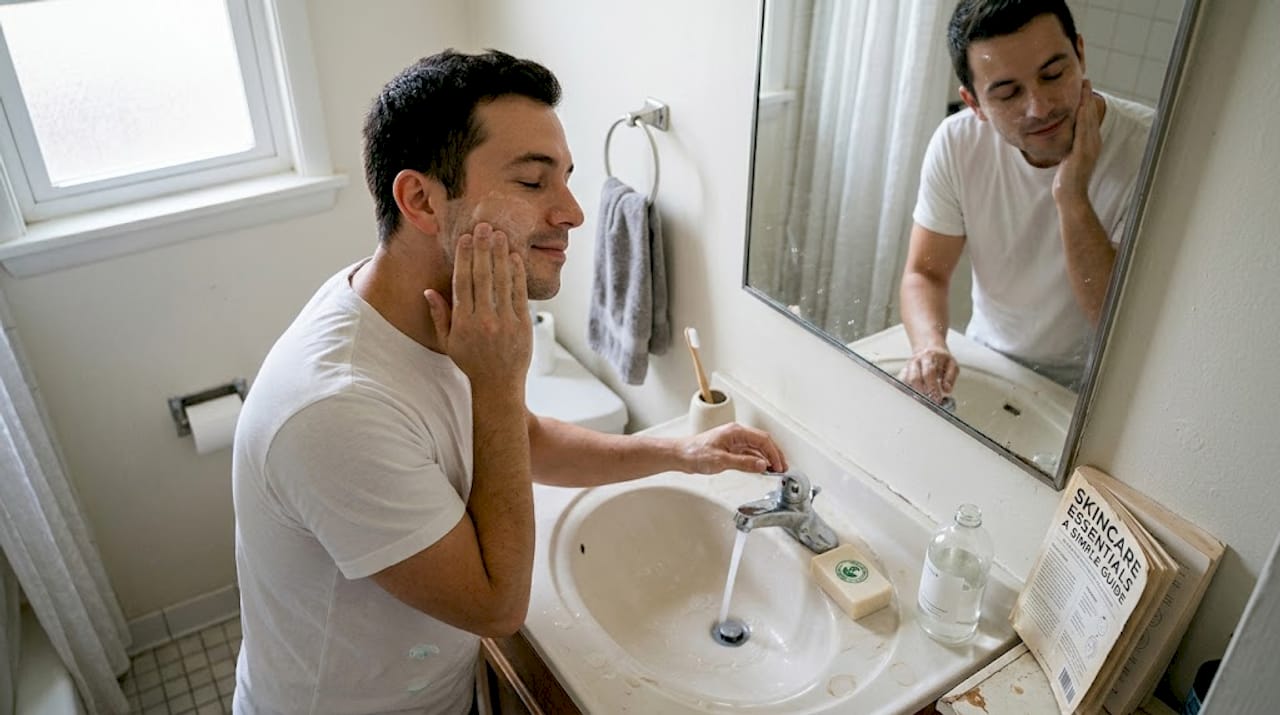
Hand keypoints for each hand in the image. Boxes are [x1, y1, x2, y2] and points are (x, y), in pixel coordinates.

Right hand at [424, 223, 531, 391]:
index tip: (465, 239)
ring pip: (502, 281)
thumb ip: (440, 316)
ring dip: (501, 255)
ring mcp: (505, 322)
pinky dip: (517, 274)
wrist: (499, 384)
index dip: (464, 258)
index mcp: (463, 323)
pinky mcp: (522, 325)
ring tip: (499, 235)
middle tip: (483, 227)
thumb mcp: (448, 342)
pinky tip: (514, 257)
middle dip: (482, 249)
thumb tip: (428, 292)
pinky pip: (519, 294)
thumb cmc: (471, 362)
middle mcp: (484, 321)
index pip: (462, 282)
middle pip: (482, 277)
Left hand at [678, 423, 787, 474]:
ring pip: (756, 448)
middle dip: (774, 455)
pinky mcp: (730, 449)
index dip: (774, 454)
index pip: (763, 440)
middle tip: (782, 469)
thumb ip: (743, 463)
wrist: (680, 455)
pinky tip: (760, 469)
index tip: (780, 466)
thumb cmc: (695, 453)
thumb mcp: (721, 461)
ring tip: (775, 470)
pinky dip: (757, 461)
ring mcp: (733, 441)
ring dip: (767, 459)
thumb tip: (762, 465)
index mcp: (736, 432)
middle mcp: (737, 434)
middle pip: (762, 442)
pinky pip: (748, 453)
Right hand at [898, 347, 957, 403]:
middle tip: (930, 402)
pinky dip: (907, 390)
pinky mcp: (904, 371)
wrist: (930, 349)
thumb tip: (946, 389)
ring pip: (906, 381)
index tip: (936, 399)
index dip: (932, 388)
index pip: (929, 373)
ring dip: (914, 392)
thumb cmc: (941, 359)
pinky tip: (915, 395)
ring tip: (923, 399)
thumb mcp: (952, 364)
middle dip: (922, 392)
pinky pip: (901, 382)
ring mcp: (908, 366)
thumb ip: (950, 377)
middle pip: (914, 378)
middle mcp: (916, 360)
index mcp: (929, 357)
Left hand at [1054, 79, 1101, 200]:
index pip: (1089, 119)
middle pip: (1091, 115)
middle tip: (1086, 81)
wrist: (1070, 194)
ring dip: (1086, 102)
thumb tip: (1066, 139)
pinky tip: (1081, 106)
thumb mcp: (1070, 157)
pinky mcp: (1083, 152)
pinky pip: (1083, 130)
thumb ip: (1070, 146)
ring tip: (1084, 86)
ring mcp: (1090, 147)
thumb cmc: (1067, 179)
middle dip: (1088, 97)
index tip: (1083, 89)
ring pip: (1089, 119)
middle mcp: (1093, 143)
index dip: (1087, 103)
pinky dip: (1083, 117)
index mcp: (1091, 143)